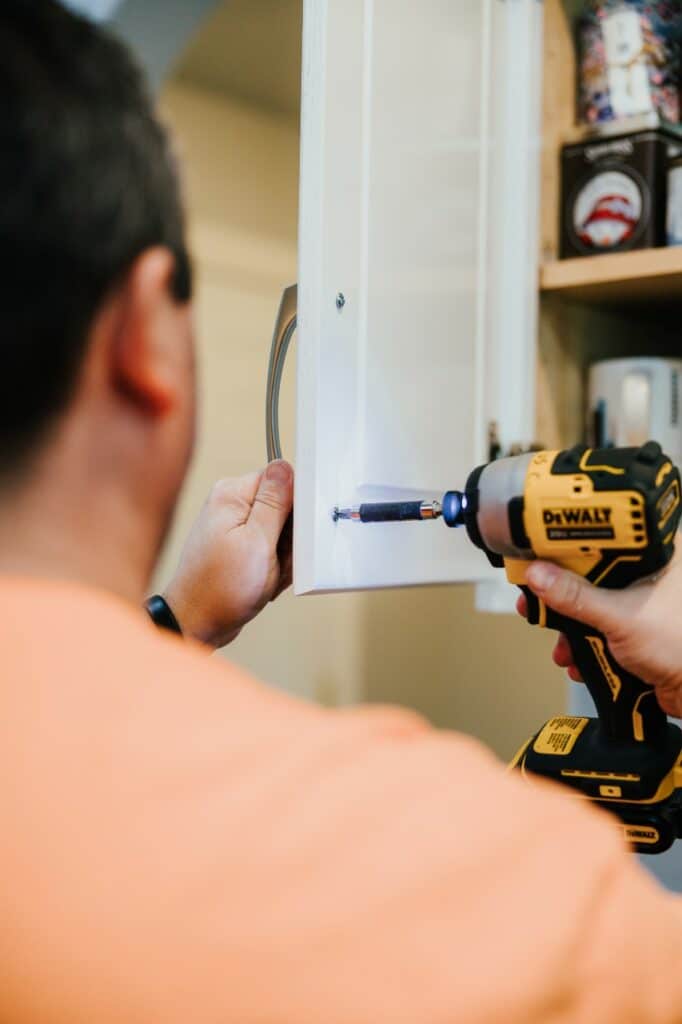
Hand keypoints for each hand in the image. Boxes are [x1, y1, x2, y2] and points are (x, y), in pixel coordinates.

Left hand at [163, 461, 293, 648]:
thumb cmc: (221, 588)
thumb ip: (274, 502)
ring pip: (282, 532)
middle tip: (277, 562)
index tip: (293, 535)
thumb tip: (285, 466)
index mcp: (232, 493)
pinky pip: (272, 548)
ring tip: (268, 575)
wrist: (197, 623)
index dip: (296, 509)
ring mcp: (234, 526)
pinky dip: (275, 567)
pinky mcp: (239, 545)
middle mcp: (231, 504)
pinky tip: (265, 581)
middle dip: (290, 539)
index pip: (283, 480)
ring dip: (284, 557)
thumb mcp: (257, 542)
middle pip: (285, 508)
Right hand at [516, 548, 681, 717]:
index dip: (570, 542)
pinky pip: (600, 624)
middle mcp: (653, 571)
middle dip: (564, 594)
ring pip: (594, 600)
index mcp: (659, 552)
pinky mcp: (636, 624)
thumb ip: (577, 597)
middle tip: (539, 598)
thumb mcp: (621, 618)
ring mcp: (644, 599)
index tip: (541, 550)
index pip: (604, 534)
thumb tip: (540, 576)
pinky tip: (578, 657)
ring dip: (572, 626)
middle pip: (592, 570)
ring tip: (562, 643)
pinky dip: (585, 641)